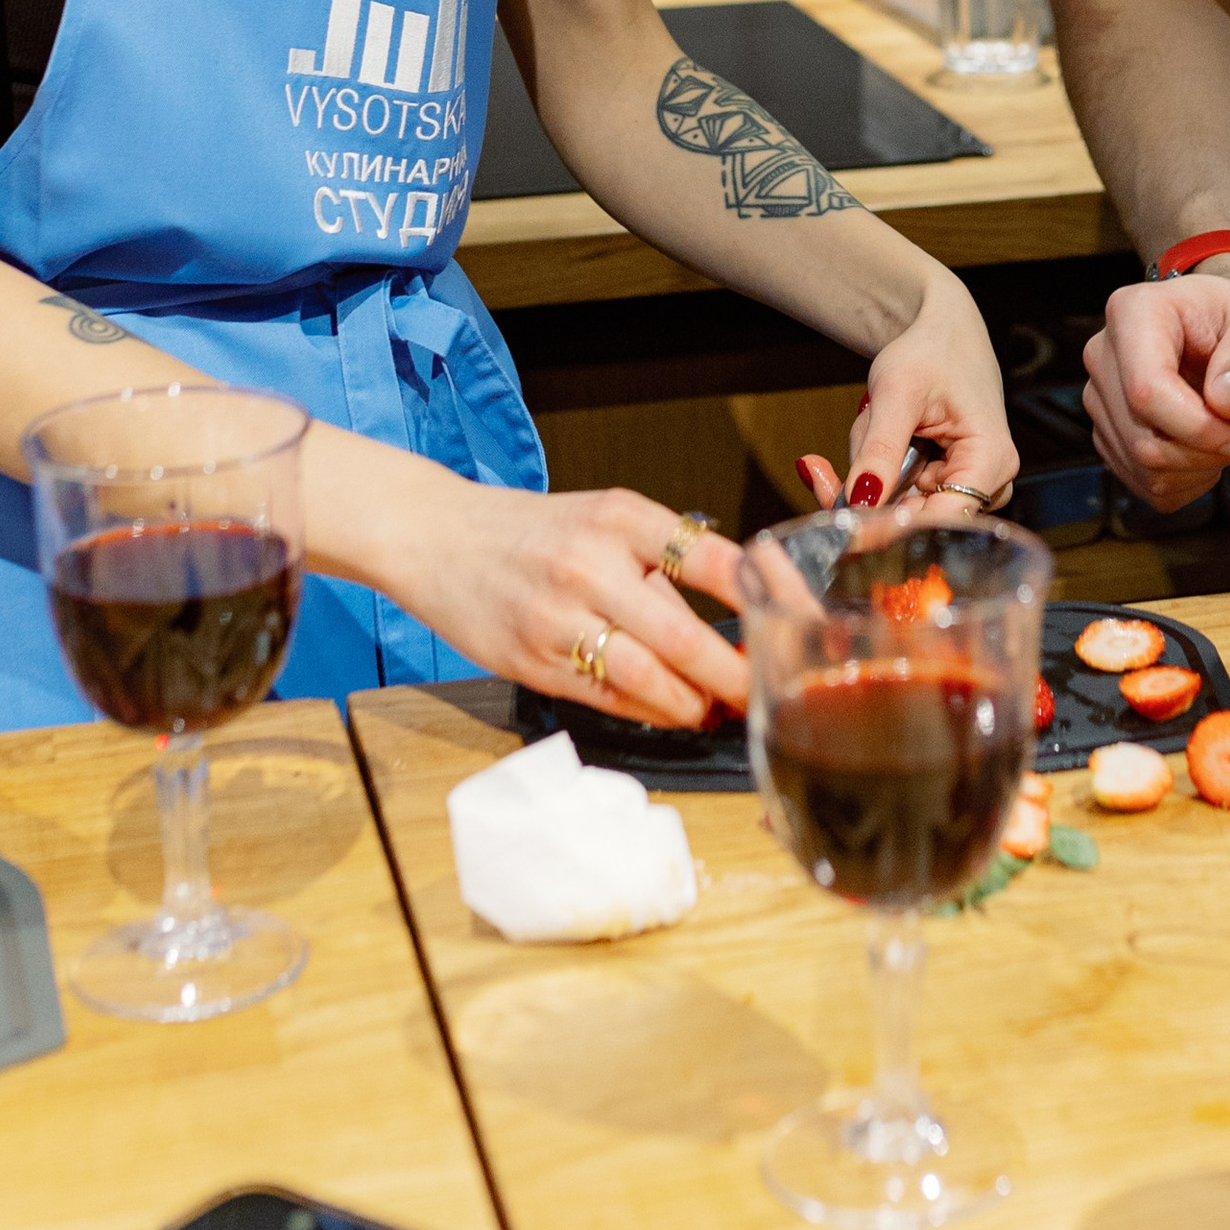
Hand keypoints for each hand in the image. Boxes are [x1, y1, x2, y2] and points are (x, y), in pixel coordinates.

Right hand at [395, 479, 747, 728]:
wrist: (435, 537)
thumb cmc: (530, 531)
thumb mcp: (601, 521)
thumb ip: (659, 567)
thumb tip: (726, 625)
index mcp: (620, 517)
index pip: (711, 559)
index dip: (761, 600)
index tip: (794, 625)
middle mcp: (589, 564)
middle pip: (683, 634)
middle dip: (733, 674)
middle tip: (766, 691)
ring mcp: (556, 616)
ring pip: (646, 676)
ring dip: (691, 702)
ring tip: (715, 709)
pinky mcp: (531, 660)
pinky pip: (605, 696)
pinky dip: (647, 710)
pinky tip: (670, 711)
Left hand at [788, 267, 1018, 531]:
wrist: (941, 332)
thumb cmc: (932, 350)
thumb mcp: (898, 392)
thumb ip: (880, 449)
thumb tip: (861, 501)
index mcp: (991, 459)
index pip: (942, 519)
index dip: (891, 529)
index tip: (842, 528)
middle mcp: (989, 482)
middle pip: (917, 520)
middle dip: (866, 492)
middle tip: (818, 468)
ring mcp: (967, 485)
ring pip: (900, 508)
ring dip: (870, 473)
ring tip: (872, 420)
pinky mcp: (944, 483)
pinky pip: (899, 496)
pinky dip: (873, 471)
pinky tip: (873, 432)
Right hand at [1083, 261, 1229, 511]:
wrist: (1216, 330)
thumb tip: (1226, 403)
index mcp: (1132, 312)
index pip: (1148, 390)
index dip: (1199, 428)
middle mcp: (1102, 355)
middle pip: (1144, 440)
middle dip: (1206, 453)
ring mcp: (1098, 398)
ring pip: (1144, 468)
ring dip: (1200, 468)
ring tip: (1228, 432)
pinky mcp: (1106, 434)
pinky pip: (1144, 484)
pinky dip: (1187, 481)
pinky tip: (1207, 450)